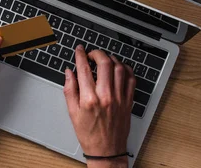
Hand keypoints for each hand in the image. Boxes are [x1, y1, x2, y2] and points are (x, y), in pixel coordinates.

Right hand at [64, 45, 135, 164]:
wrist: (106, 150)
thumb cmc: (89, 134)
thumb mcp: (72, 113)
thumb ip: (70, 90)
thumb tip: (69, 73)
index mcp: (89, 99)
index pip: (84, 69)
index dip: (80, 55)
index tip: (79, 50)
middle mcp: (106, 96)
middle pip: (104, 63)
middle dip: (97, 53)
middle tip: (92, 53)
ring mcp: (119, 98)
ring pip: (119, 68)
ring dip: (112, 59)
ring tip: (105, 59)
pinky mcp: (128, 101)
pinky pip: (131, 79)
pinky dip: (126, 69)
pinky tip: (120, 68)